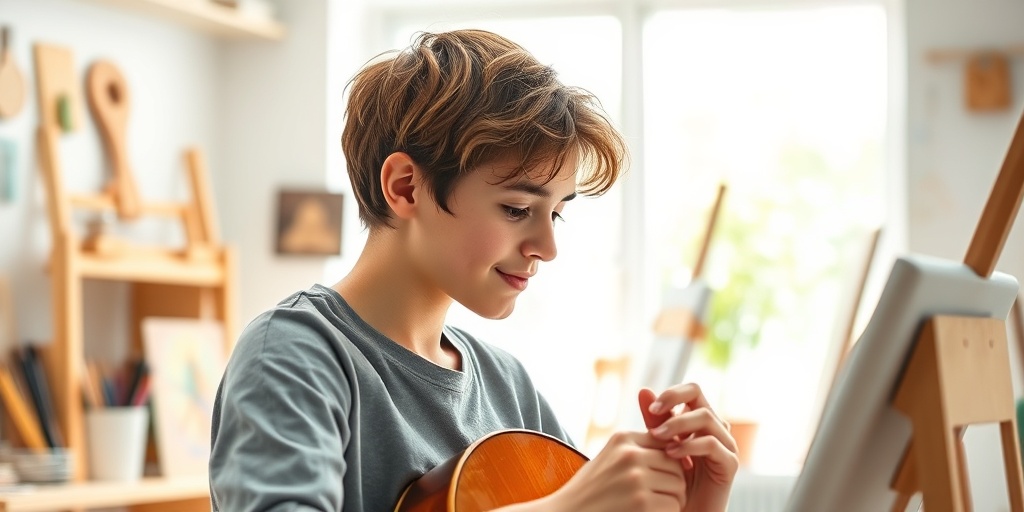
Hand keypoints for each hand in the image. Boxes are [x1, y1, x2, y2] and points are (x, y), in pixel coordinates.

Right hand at [541, 430, 686, 511]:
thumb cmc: (591, 490)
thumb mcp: (610, 459)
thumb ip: (637, 450)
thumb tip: (677, 444)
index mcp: (622, 439)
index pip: (666, 444)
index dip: (668, 463)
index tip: (660, 478)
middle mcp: (630, 454)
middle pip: (676, 465)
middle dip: (673, 483)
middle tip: (659, 497)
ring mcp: (636, 479)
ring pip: (679, 486)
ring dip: (672, 500)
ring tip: (652, 506)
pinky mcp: (642, 503)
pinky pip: (673, 505)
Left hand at [639, 385, 738, 511]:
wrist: (683, 510)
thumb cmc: (670, 478)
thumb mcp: (659, 446)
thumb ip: (655, 420)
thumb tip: (643, 390)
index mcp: (698, 419)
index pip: (690, 390)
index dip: (671, 392)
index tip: (650, 406)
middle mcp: (714, 427)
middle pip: (699, 395)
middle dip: (673, 399)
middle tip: (652, 413)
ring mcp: (725, 444)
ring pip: (706, 417)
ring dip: (678, 423)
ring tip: (657, 436)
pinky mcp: (730, 464)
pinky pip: (713, 445)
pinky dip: (690, 446)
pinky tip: (670, 454)